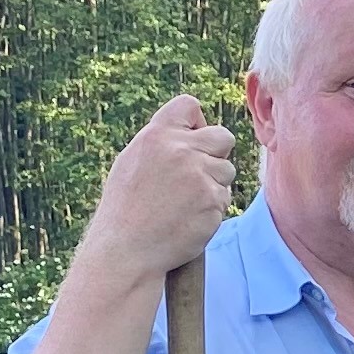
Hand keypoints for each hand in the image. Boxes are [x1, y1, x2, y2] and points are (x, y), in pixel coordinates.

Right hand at [81, 94, 238, 279]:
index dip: (196, 122)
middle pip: (223, 136)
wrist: (126, 249)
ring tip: (185, 202)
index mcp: (156, 135)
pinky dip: (212, 209)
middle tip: (197, 175)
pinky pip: (224, 198)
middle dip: (215, 154)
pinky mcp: (212, 201)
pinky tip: (188, 219)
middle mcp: (180, 150)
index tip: (191, 140)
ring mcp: (199, 175)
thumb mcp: (132, 162)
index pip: (189, 105)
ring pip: (227, 170)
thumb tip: (192, 131)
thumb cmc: (126, 209)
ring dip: (214, 184)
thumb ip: (162, 144)